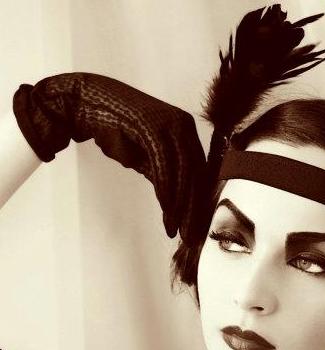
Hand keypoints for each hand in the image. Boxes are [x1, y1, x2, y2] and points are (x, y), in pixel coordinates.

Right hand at [12, 72, 206, 240]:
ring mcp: (171, 124)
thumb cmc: (116, 129)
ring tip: (175, 228)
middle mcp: (184, 126)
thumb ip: (163, 175)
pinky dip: (166, 191)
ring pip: (184, 172)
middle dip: (193, 209)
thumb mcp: (145, 157)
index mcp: (186, 132)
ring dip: (180, 205)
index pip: (200, 172)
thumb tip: (176, 203)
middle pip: (197, 175)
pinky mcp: (154, 126)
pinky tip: (166, 211)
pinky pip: (165, 166)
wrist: (88, 103)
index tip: (195, 227)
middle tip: (190, 236)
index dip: (199, 202)